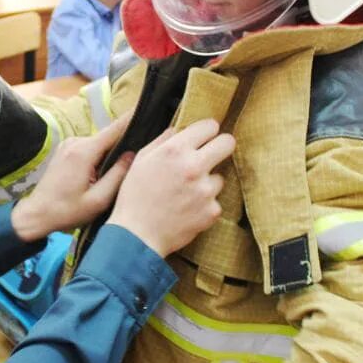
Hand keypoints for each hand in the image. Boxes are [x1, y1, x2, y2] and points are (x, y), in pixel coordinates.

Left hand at [10, 114, 134, 242]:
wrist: (37, 214)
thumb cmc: (66, 211)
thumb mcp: (98, 200)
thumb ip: (117, 176)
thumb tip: (132, 155)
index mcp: (83, 152)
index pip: (114, 129)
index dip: (131, 119)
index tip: (147, 108)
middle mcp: (75, 142)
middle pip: (108, 137)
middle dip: (123, 144)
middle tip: (140, 155)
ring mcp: (68, 144)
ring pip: (99, 144)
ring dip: (110, 153)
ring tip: (120, 169)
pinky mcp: (65, 150)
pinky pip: (89, 148)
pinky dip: (99, 156)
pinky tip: (102, 172)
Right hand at [107, 119, 232, 256]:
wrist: (137, 236)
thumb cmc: (134, 197)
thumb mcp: (140, 161)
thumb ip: (162, 141)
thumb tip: (178, 129)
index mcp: (175, 150)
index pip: (210, 126)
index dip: (207, 131)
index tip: (205, 137)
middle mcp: (194, 166)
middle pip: (228, 143)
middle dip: (221, 146)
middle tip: (212, 155)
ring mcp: (206, 190)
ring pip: (220, 177)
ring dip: (208, 182)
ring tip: (186, 194)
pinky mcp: (212, 211)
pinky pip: (215, 201)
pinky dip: (204, 205)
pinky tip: (187, 210)